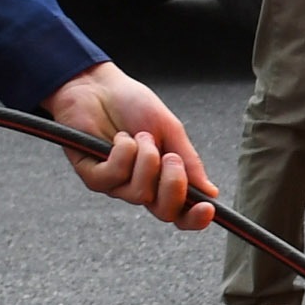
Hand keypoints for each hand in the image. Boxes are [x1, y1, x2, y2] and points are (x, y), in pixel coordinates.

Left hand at [48, 63, 216, 230]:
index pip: (180, 211)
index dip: (195, 218)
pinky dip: (123, 153)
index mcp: (162, 179)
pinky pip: (115, 177)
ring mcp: (116, 185)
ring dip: (146, 159)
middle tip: (171, 157)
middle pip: (164, 212)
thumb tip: (210, 191)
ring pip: (140, 193)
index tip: (208, 208)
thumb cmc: (133, 105)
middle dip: (174, 185)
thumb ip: (189, 161)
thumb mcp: (170, 130)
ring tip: (139, 136)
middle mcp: (140, 187)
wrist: (98, 86)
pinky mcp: (93, 177)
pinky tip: (119, 138)